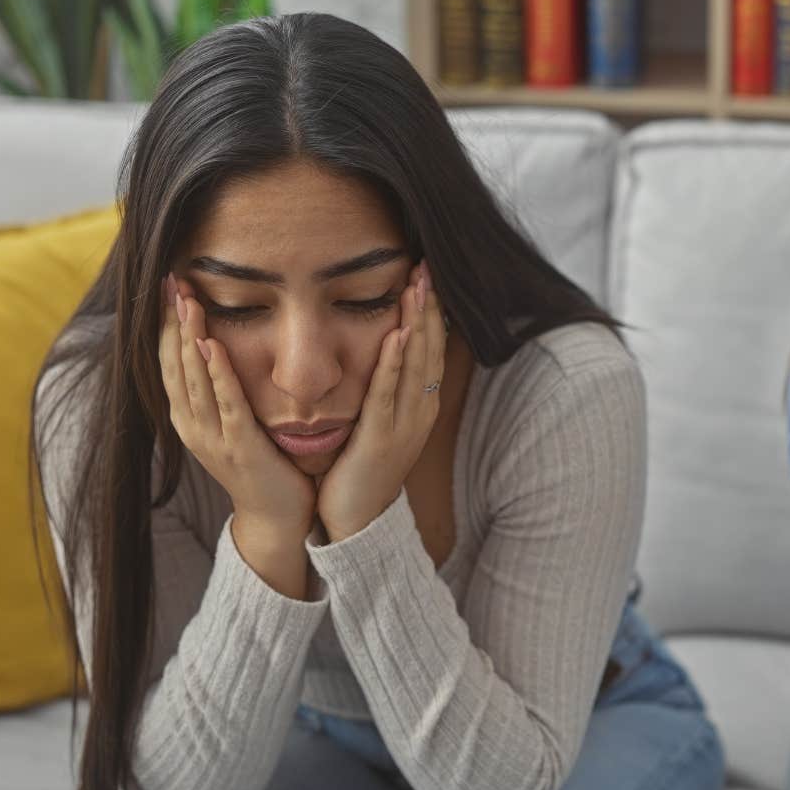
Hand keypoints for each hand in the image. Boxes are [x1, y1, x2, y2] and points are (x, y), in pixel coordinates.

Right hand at [159, 273, 314, 541]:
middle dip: (172, 321)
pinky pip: (226, 403)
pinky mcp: (240, 446)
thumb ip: (223, 389)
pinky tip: (212, 345)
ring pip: (193, 379)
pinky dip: (217, 373)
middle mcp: (192, 425)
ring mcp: (213, 438)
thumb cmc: (262, 464)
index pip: (169, 361)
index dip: (166, 324)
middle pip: (174, 364)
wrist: (277, 517)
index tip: (167, 287)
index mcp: (189, 417)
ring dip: (189, 337)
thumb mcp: (233, 421)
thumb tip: (218, 344)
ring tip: (186, 301)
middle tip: (171, 280)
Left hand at [315, 261, 445, 542]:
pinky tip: (398, 334)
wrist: (357, 521)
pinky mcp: (381, 437)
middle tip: (428, 267)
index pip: (430, 348)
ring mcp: (404, 425)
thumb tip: (383, 352)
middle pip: (429, 349)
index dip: (431, 311)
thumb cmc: (363, 469)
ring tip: (418, 288)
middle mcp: (419, 411)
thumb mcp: (381, 422)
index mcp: (420, 405)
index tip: (427, 276)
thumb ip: (385, 389)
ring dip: (418, 324)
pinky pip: (389, 392)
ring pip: (415, 365)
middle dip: (429, 308)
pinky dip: (395, 362)